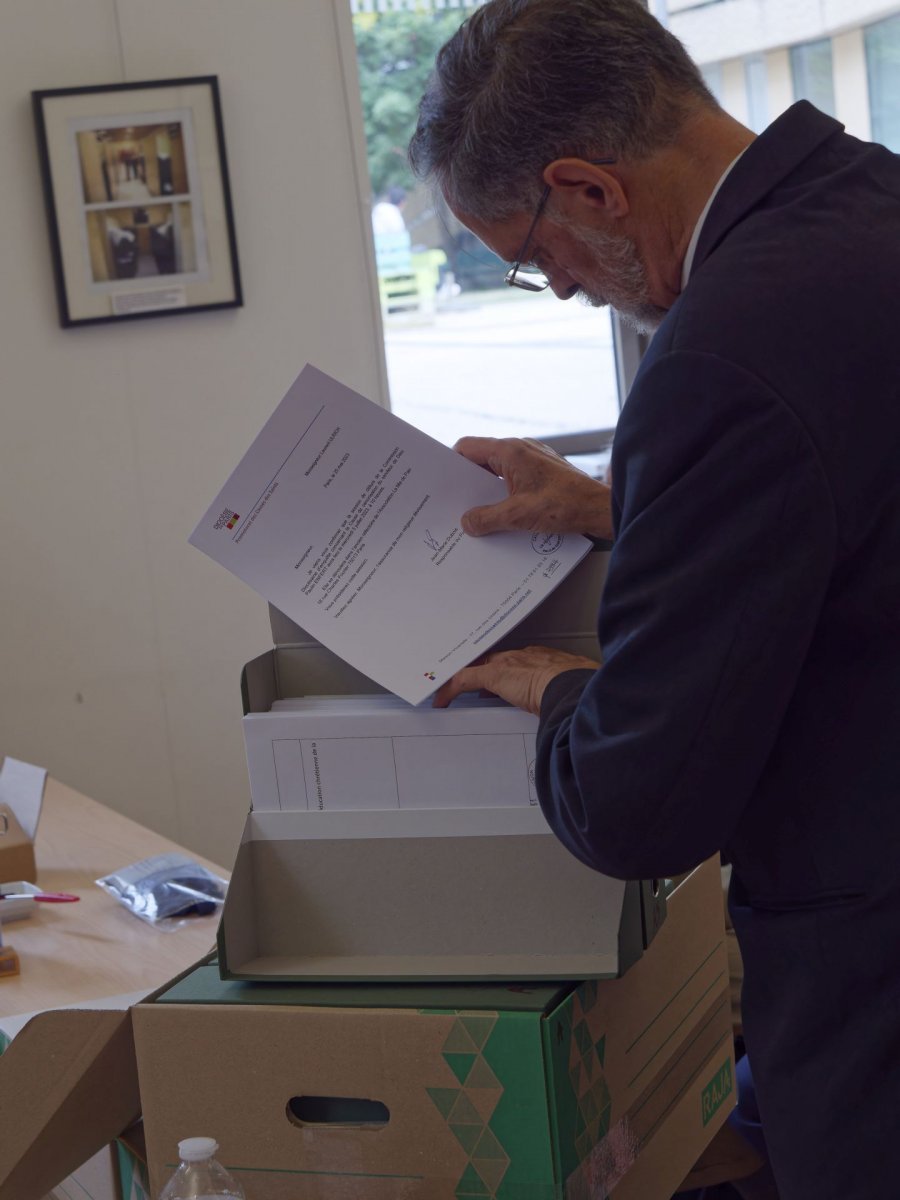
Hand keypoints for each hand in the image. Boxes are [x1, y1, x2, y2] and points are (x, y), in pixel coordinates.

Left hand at [433, 645, 598, 715]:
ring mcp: (508, 664)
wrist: (575, 686)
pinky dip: (450, 690)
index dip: (505, 670)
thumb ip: (568, 696)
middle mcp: (523, 656)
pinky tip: (441, 700)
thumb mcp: (575, 690)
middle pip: (492, 659)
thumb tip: (573, 712)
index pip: (517, 661)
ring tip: (450, 689)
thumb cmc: (582, 689)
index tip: (500, 680)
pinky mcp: (494, 675)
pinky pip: (464, 680)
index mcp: (544, 658)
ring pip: (476, 667)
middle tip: (466, 681)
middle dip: (479, 669)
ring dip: (463, 678)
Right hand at [454, 436, 613, 540]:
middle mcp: (520, 449)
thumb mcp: (518, 515)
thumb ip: (487, 518)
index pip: (467, 447)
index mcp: (510, 451)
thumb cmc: (566, 504)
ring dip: (488, 491)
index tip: (443, 483)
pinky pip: (514, 478)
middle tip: (456, 504)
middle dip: (469, 483)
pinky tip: (503, 515)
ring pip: (498, 471)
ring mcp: (532, 459)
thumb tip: (467, 522)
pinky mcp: (542, 472)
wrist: (600, 508)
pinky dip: (505, 494)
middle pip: (482, 460)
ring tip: (479, 513)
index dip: (452, 464)